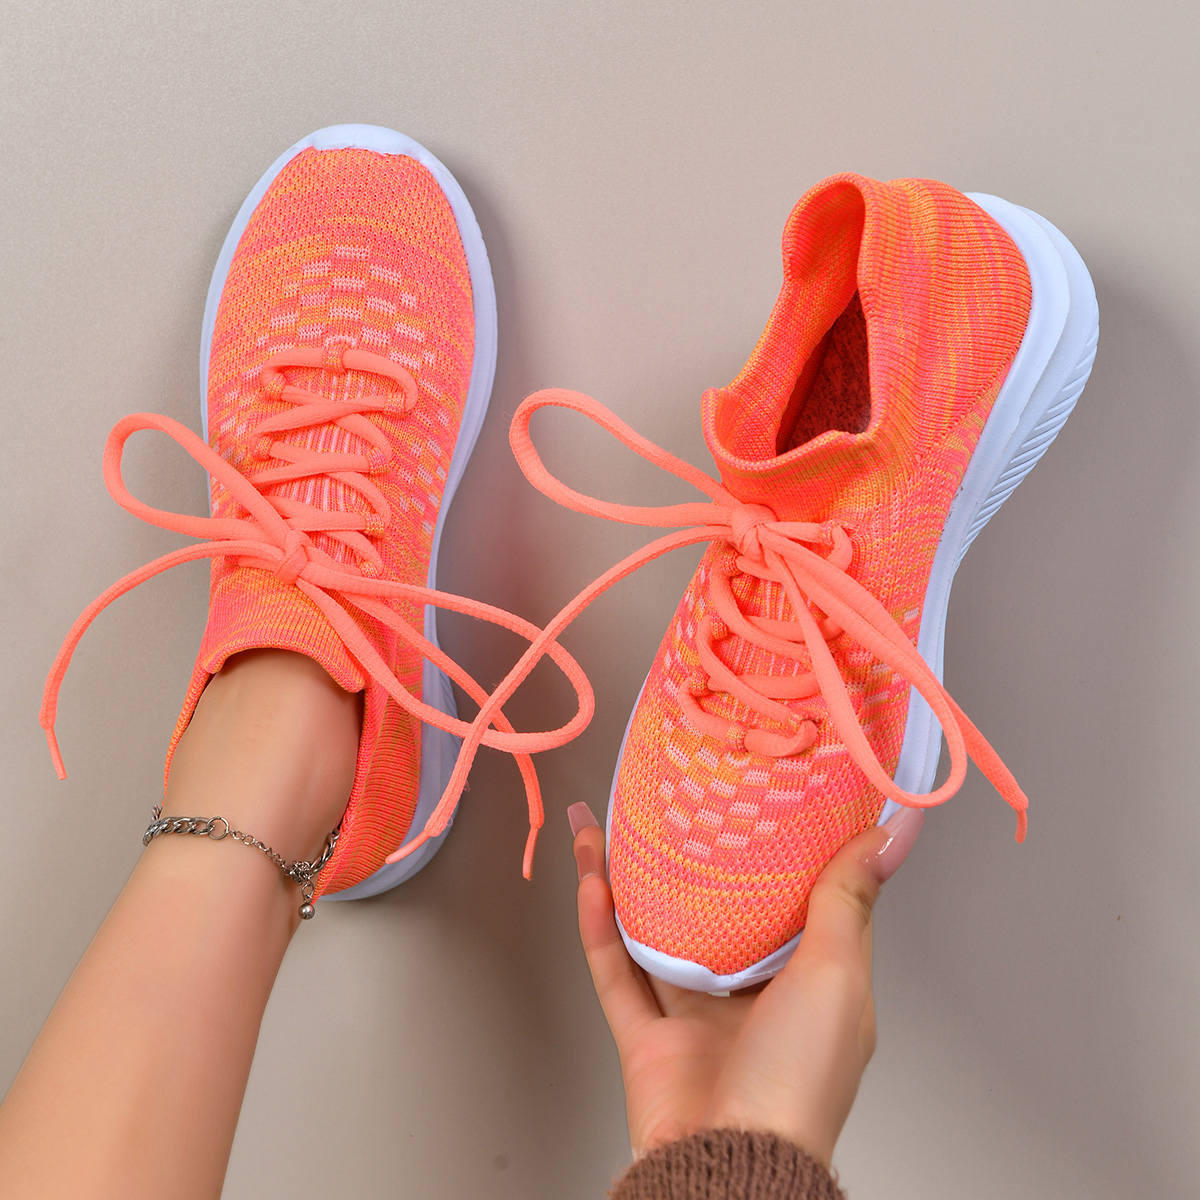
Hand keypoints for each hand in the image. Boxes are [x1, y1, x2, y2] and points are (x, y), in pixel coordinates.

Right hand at [569, 802, 922, 1166]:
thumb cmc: (798, 1084)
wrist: (732, 1166)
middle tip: (670, 809)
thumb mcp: (837, 975)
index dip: (780, 852)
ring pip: (655, 935)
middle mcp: (752, 1002)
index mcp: (808, 988)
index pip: (796, 905)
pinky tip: (591, 882)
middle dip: (690, 863)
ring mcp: (696, 1021)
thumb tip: (888, 836)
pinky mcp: (647, 1040)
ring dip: (628, 883)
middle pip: (714, 915)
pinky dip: (599, 928)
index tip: (763, 799)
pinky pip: (617, 972)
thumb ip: (847, 901)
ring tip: (608, 832)